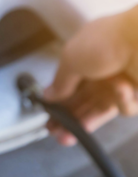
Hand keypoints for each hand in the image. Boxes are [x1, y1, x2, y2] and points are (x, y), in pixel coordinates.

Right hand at [44, 8, 137, 145]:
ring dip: (85, 122)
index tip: (48, 116)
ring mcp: (120, 84)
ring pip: (100, 111)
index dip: (57, 103)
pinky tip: (121, 89)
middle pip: (81, 102)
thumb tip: (48, 95)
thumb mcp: (71, 59)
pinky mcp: (137, 95)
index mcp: (84, 59)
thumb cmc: (109, 40)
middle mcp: (101, 72)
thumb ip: (59, 82)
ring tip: (68, 136)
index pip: (68, 86)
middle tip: (55, 132)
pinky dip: (121, 101)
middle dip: (67, 118)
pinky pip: (124, 108)